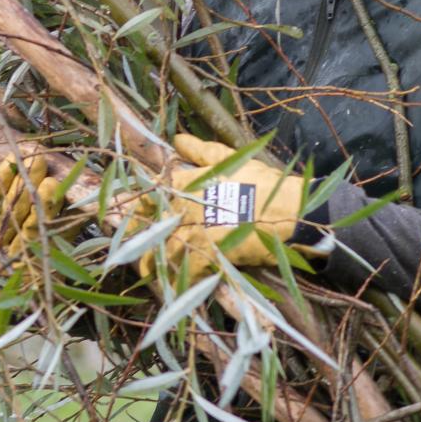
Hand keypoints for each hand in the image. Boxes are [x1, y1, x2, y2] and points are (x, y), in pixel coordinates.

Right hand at [0, 150, 84, 275]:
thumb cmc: (20, 246)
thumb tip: (23, 160)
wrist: (37, 292)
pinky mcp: (36, 262)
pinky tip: (55, 194)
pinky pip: (44, 233)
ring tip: (47, 176)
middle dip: (23, 180)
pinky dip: (51, 212)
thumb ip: (10, 195)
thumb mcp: (7, 222)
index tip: (11, 157)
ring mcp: (13, 257)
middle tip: (36, 158)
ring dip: (37, 196)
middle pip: (8, 208)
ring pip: (25, 221)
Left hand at [130, 134, 317, 279]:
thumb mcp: (231, 159)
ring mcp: (195, 232)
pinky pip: (185, 269)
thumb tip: (177, 138)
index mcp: (187, 182)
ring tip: (146, 269)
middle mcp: (185, 207)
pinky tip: (173, 283)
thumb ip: (200, 151)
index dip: (141, 201)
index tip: (134, 209)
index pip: (153, 190)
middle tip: (130, 244)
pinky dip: (179, 277)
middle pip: (151, 223)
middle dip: (139, 234)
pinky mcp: (208, 254)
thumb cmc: (262, 182)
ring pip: (162, 250)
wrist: (290, 212)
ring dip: (152, 261)